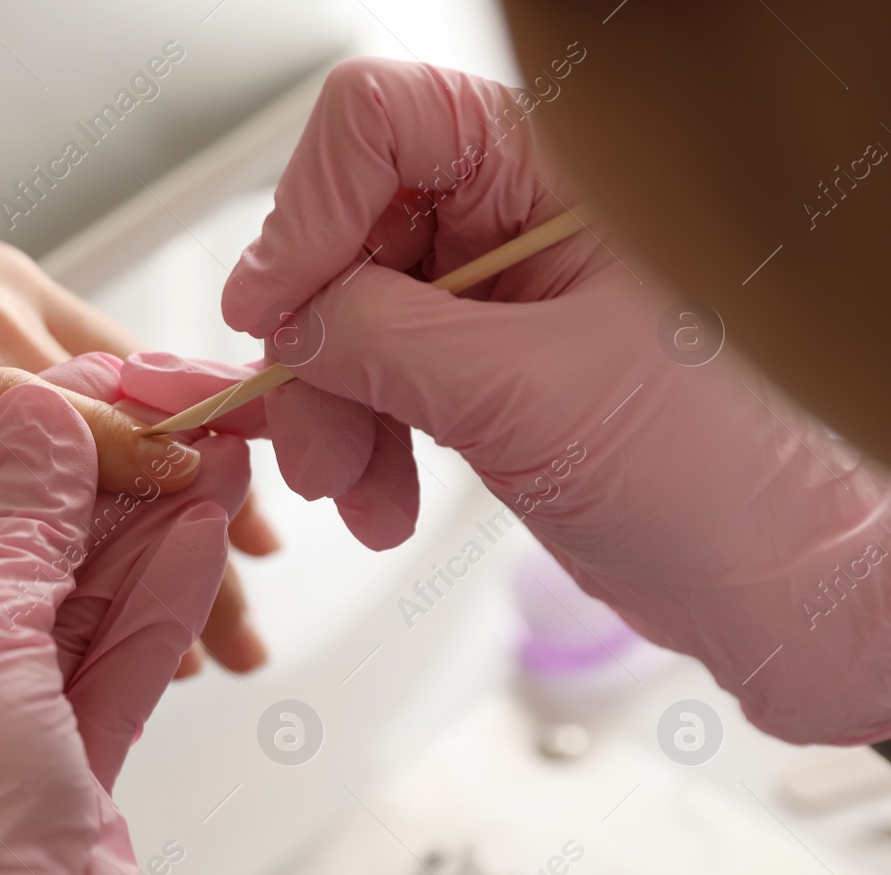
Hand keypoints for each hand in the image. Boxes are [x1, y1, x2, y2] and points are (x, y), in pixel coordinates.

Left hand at [0, 362, 249, 874]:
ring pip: (74, 604)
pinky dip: (160, 606)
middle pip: (12, 548)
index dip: (21, 438)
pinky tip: (200, 545)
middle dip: (100, 487)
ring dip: (144, 535)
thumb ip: (11, 525)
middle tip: (178, 424)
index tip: (99, 394)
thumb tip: (37, 422)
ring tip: (212, 466)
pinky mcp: (57, 778)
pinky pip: (112, 666)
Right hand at [121, 58, 890, 743]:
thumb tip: (290, 322)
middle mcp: (523, 215)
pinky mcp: (484, 365)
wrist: (773, 579)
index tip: (276, 305)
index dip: (312, 207)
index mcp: (561, 171)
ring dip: (333, 410)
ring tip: (354, 491)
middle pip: (353, 230)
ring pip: (352, 314)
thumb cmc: (728, 476)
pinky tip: (381, 499)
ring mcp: (500, 294)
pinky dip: (362, 439)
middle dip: (318, 343)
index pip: (389, 122)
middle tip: (310, 436)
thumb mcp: (531, 399)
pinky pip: (378, 378)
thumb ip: (389, 343)